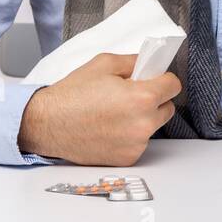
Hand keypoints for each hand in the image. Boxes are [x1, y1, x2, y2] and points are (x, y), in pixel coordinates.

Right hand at [18, 52, 180, 165]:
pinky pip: (139, 142)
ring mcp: (136, 144)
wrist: (47, 124)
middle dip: (154, 100)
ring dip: (143, 119)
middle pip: (167, 108)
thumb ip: (134, 62)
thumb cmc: (72, 94)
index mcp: (142, 98)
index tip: (154, 79)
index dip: (163, 79)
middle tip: (131, 96)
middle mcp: (143, 124)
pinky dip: (130, 136)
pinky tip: (110, 129)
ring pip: (153, 126)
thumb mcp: (104, 64)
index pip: (173, 86)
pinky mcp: (127, 158)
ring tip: (116, 114)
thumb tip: (149, 65)